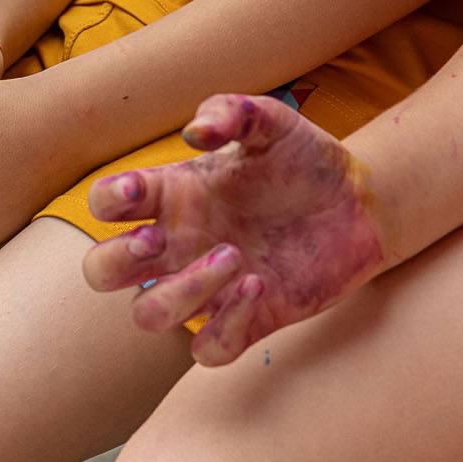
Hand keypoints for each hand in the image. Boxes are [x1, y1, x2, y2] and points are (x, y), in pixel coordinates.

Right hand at [80, 95, 384, 366]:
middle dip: (117, 260)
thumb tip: (194, 134)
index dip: (106, 201)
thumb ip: (231, 112)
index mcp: (174, 193)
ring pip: (148, 314)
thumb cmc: (304, 158)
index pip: (107, 205)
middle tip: (159, 239)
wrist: (359, 202)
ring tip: (235, 257)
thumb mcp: (270, 122)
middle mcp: (179, 243)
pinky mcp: (246, 320)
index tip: (139, 190)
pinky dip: (224, 326)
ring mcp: (208, 286)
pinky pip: (208, 349)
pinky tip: (259, 287)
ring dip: (179, 292)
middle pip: (103, 271)